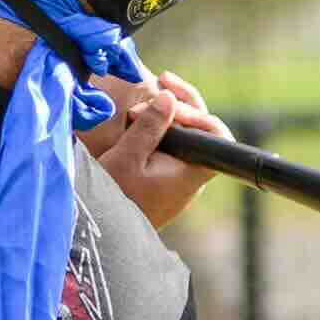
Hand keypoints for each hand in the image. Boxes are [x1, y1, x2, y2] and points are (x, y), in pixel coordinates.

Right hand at [81, 70, 218, 236]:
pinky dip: (160, 132)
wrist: (102, 238)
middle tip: (159, 81)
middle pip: (202, 133)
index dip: (199, 113)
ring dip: (169, 117)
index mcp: (190, 172)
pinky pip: (172, 151)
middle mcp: (192, 178)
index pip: (217, 137)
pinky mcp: (165, 182)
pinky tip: (141, 120)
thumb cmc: (114, 200)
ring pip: (186, 141)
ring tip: (144, 100)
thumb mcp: (126, 159)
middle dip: (182, 105)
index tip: (172, 100)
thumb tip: (168, 99)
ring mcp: (180, 181)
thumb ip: (149, 127)